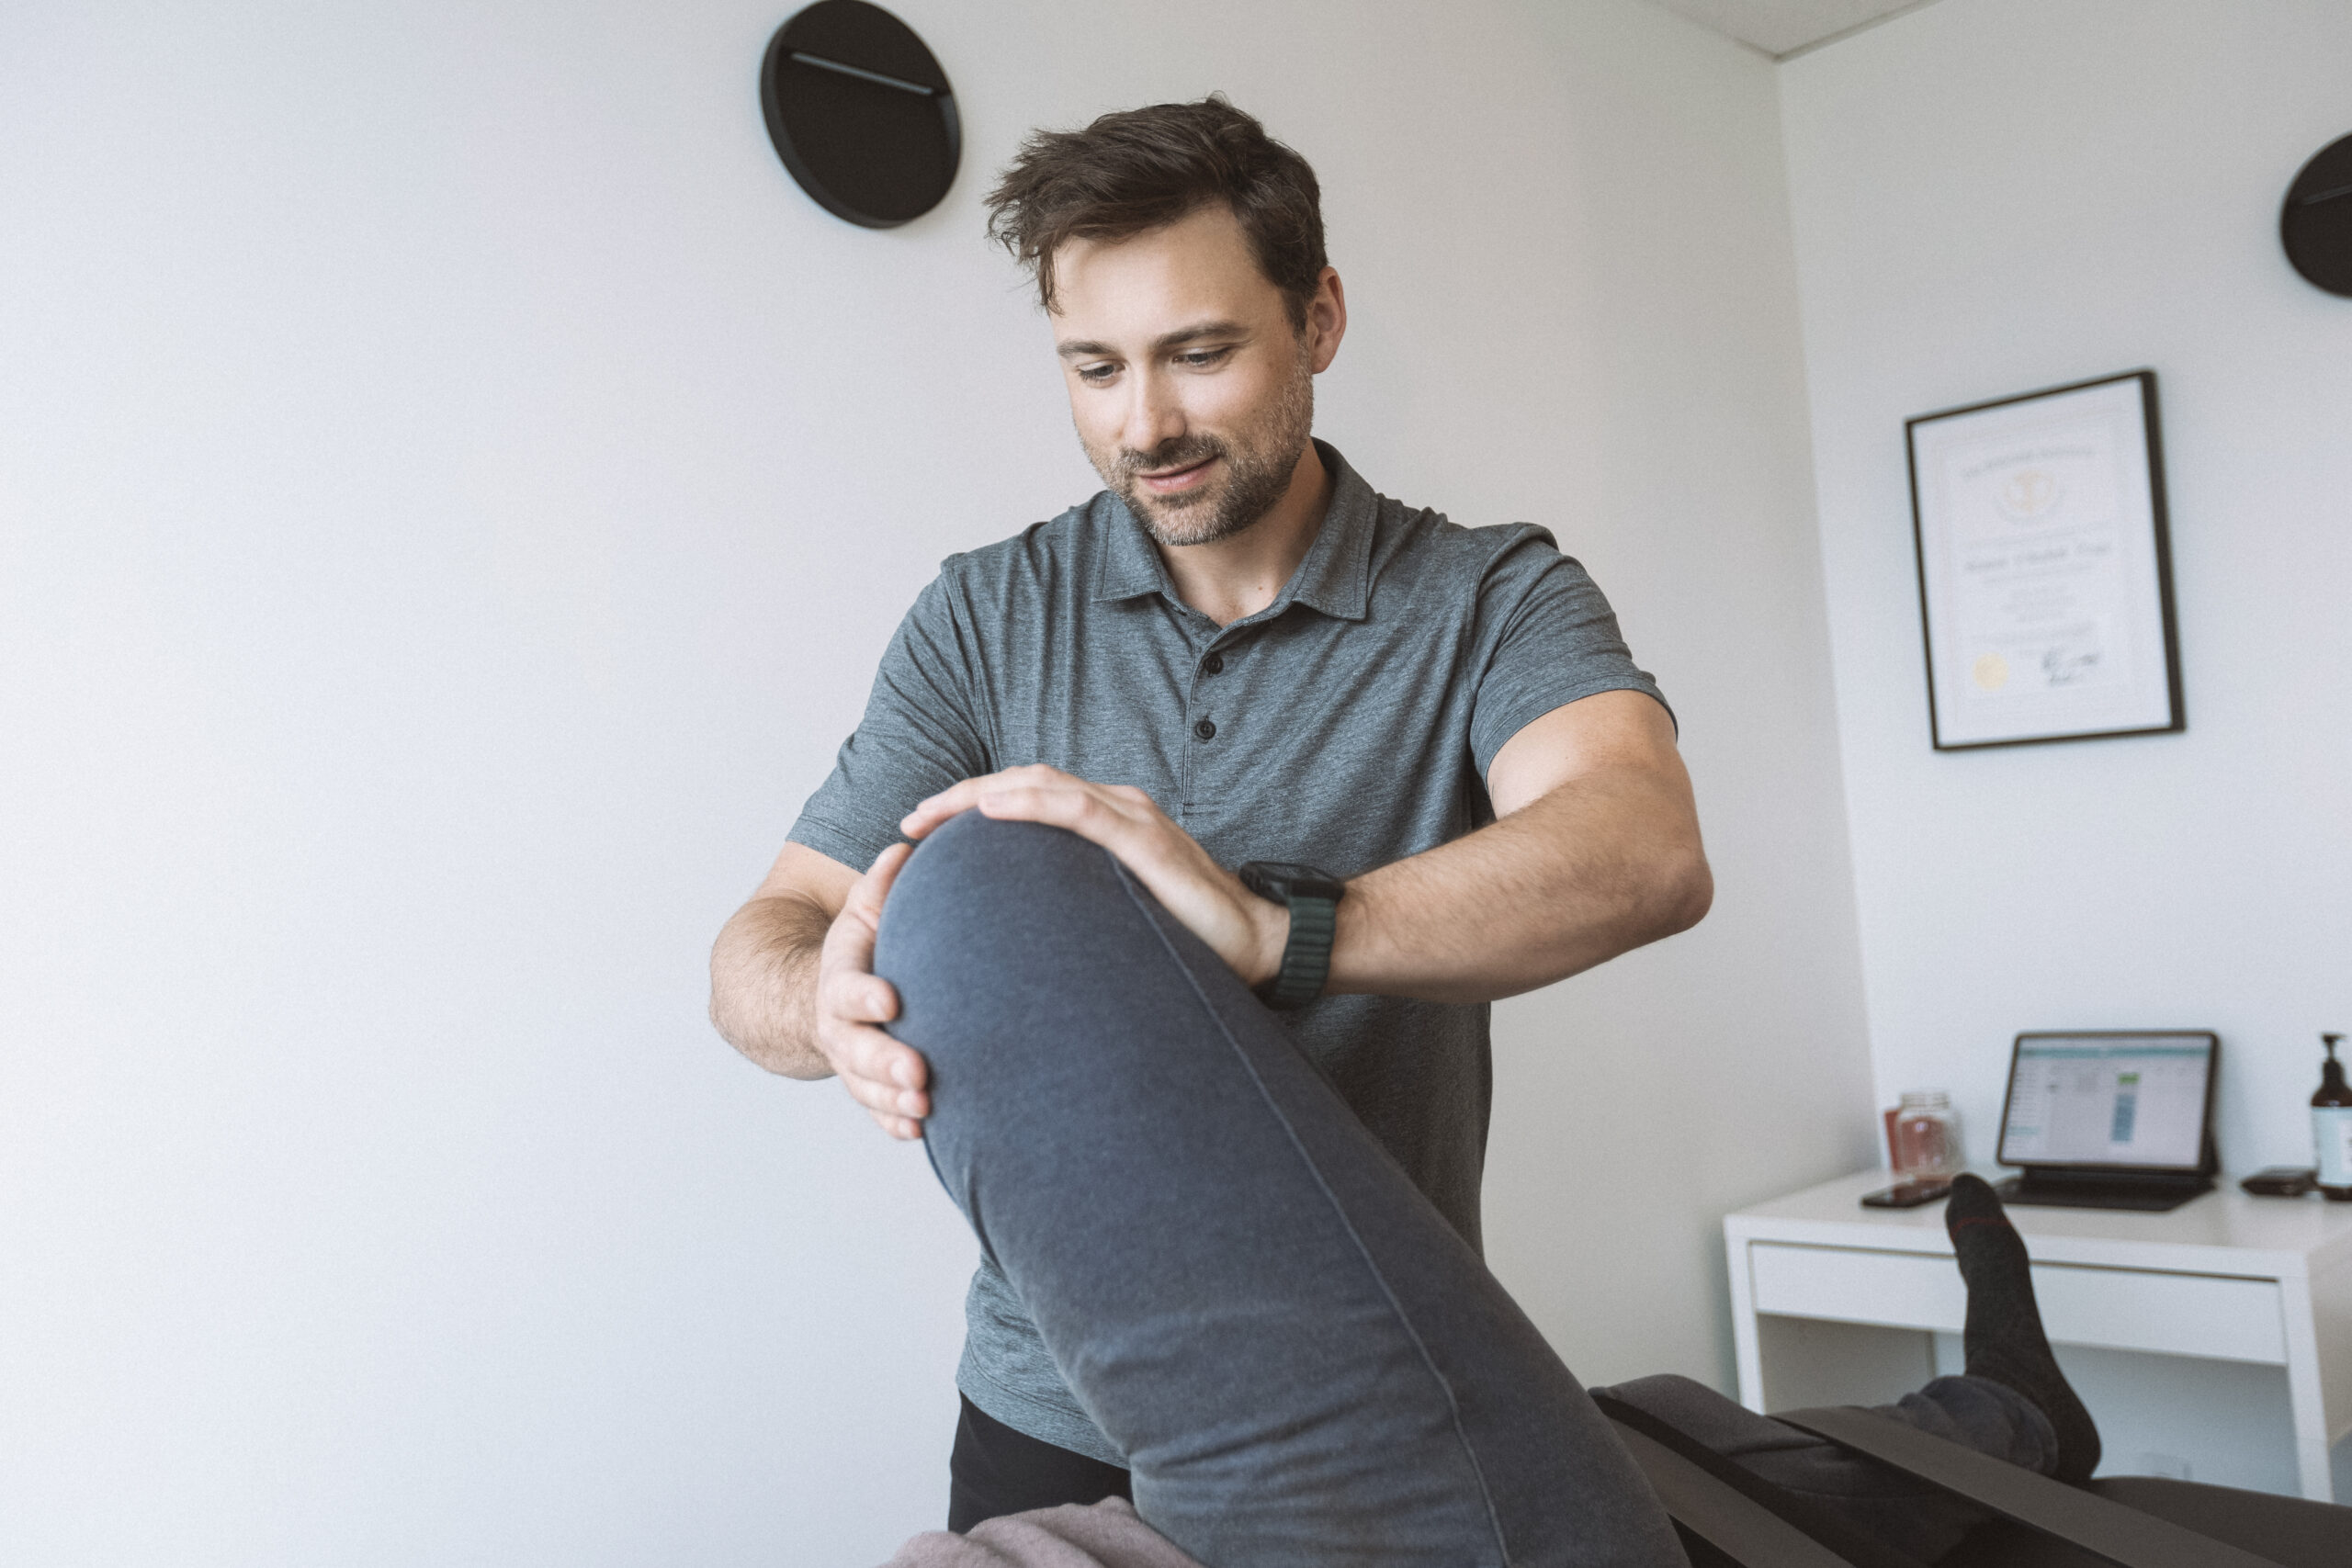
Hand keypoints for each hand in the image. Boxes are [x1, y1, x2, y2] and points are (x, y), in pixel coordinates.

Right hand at [814, 841, 928, 1139]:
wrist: (830, 993)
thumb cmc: (863, 946)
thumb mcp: (865, 912)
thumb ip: (880, 886)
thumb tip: (903, 849)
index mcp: (838, 978)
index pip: (846, 989)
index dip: (865, 996)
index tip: (892, 1000)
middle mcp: (840, 1025)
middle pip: (856, 1049)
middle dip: (886, 1062)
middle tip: (917, 1074)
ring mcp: (852, 1060)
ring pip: (867, 1086)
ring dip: (893, 1100)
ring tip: (924, 1108)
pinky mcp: (870, 1086)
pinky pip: (878, 1109)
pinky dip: (895, 1122)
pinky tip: (919, 1132)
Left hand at [902, 766, 1289, 986]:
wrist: (1261, 945)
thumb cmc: (1195, 938)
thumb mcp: (1121, 917)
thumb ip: (1080, 909)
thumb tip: (1027, 935)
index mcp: (1111, 821)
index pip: (1030, 797)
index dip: (973, 803)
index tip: (924, 829)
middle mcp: (1120, 807)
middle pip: (1024, 783)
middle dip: (961, 796)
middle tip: (911, 821)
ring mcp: (1135, 818)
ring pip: (1042, 786)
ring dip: (979, 794)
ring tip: (932, 813)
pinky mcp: (1147, 840)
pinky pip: (1078, 811)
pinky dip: (1029, 805)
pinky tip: (990, 810)